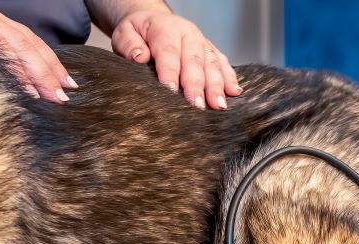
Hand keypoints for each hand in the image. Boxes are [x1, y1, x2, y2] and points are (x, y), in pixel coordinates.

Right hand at [0, 0, 76, 102]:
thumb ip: (2, 55)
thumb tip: (26, 86)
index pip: (32, 42)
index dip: (52, 63)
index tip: (68, 83)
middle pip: (27, 45)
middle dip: (48, 72)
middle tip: (62, 97)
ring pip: (13, 47)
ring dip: (34, 74)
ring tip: (49, 96)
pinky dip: (9, 70)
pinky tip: (22, 89)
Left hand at [111, 11, 242, 109]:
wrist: (152, 22)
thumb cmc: (138, 33)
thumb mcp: (125, 33)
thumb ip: (129, 45)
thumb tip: (140, 57)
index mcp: (166, 28)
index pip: (169, 51)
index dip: (170, 71)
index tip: (170, 91)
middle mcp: (188, 34)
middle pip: (194, 61)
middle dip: (196, 85)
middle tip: (196, 106)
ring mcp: (202, 43)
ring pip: (212, 64)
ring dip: (216, 86)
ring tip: (218, 106)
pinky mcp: (211, 51)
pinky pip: (223, 63)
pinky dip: (230, 78)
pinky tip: (234, 92)